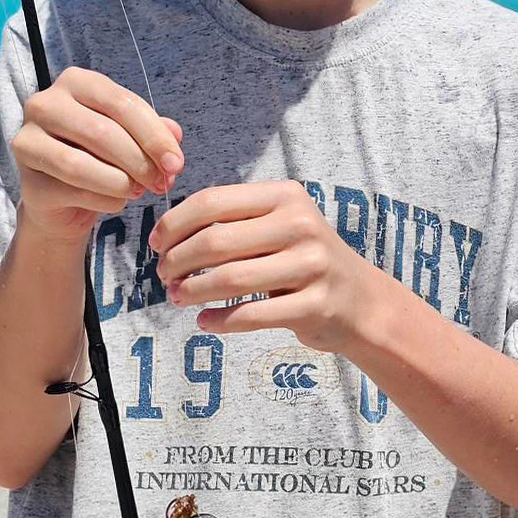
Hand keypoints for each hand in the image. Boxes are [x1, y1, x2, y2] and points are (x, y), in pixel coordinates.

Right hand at [11, 66, 184, 242]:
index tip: (176, 163)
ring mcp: (27, 141)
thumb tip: (174, 134)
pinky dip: (105, 200)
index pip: (120, 103)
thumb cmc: (100, 158)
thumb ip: (152, 132)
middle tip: (162, 182)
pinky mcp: (27, 180)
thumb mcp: (131, 138)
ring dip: (121, 182)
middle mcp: (43, 104)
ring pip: (81, 164)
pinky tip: (117, 201)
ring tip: (141, 190)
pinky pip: (73, 191)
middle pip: (101, 132)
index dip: (153, 135)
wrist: (64, 201)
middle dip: (140, 161)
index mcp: (75, 82)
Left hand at [149, 179, 376, 352]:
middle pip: (215, 241)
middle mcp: (300, 225)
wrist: (360, 301)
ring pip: (229, 279)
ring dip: (192, 291)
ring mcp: (310, 266)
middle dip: (177, 261)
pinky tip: (203, 321)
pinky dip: (218, 321)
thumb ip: (235, 220)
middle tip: (164, 276)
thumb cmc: (304, 259)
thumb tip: (167, 233)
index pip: (212, 202)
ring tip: (177, 297)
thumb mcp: (280, 224)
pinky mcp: (313, 306)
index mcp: (285, 195)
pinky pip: (251, 314)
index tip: (157, 244)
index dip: (174, 224)